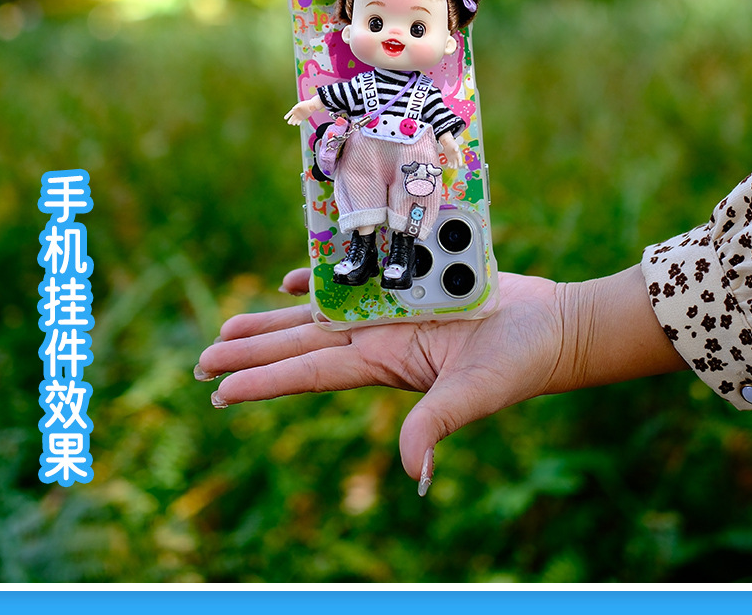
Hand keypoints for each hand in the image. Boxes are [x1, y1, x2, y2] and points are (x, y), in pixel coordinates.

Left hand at [195, 265, 685, 491]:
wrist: (552, 327)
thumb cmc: (519, 361)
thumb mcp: (476, 393)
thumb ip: (439, 423)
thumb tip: (413, 473)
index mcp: (384, 362)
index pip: (309, 373)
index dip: (262, 379)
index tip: (217, 390)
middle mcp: (378, 338)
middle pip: (300, 344)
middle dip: (250, 350)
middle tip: (199, 359)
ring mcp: (391, 312)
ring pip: (316, 313)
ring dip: (273, 319)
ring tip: (229, 324)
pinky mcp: (409, 284)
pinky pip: (353, 279)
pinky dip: (322, 279)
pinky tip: (295, 279)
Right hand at [284, 95, 321, 125]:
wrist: (311, 106)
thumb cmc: (305, 104)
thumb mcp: (300, 105)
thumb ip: (296, 106)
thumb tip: (293, 108)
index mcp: (294, 110)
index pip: (289, 113)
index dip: (287, 116)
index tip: (285, 118)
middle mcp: (296, 113)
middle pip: (292, 118)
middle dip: (290, 121)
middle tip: (289, 123)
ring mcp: (299, 116)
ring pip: (295, 120)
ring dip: (294, 122)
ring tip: (293, 124)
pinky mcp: (302, 118)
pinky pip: (299, 121)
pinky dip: (298, 123)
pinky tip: (297, 124)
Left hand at [438, 132, 461, 168]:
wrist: (447, 143)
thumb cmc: (452, 144)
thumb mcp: (455, 145)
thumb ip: (456, 148)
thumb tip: (456, 150)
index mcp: (458, 154)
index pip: (460, 160)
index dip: (460, 162)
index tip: (460, 165)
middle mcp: (456, 157)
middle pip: (456, 163)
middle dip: (456, 165)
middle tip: (454, 167)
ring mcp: (452, 158)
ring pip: (453, 164)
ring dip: (452, 166)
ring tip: (451, 167)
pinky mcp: (449, 158)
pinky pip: (449, 163)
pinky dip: (449, 165)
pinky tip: (448, 165)